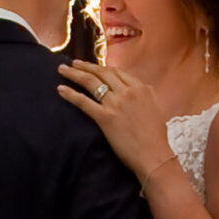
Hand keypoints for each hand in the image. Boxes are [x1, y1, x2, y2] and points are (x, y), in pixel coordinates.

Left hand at [58, 60, 174, 187]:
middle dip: (85, 66)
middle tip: (73, 63)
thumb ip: (143, 97)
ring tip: (63, 70)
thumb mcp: (155, 109)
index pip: (117, 72)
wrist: (155, 155)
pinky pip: (84, 102)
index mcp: (141, 88)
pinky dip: (71, 94)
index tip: (92, 67)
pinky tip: (60, 90)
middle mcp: (128, 91)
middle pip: (102, 73)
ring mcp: (116, 103)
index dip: (102, 68)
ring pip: (91, 82)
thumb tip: (134, 93)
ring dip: (75, 74)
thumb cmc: (157, 138)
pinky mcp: (105, 117)